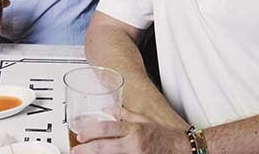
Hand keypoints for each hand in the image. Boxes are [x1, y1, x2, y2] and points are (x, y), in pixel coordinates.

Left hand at [72, 108, 187, 153]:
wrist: (182, 150)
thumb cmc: (164, 135)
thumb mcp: (143, 119)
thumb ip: (124, 113)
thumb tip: (107, 110)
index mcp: (134, 130)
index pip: (107, 129)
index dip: (91, 132)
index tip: (80, 134)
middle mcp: (134, 145)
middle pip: (104, 147)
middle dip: (87, 149)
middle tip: (76, 149)